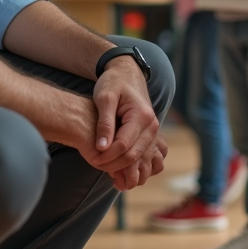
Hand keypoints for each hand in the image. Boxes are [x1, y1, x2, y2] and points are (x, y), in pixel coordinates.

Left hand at [88, 56, 162, 189]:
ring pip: (142, 160)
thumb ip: (104, 123)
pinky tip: (121, 171)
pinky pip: (147, 157)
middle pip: (133, 156)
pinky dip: (136, 167)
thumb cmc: (113, 82)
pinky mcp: (151, 134)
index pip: (123, 146)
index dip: (107, 157)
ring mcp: (154, 131)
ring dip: (127, 171)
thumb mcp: (104, 97)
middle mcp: (152, 125)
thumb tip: (101, 147)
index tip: (93, 159)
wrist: (127, 73)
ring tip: (110, 175)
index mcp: (141, 116)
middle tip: (96, 165)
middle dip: (114, 165)